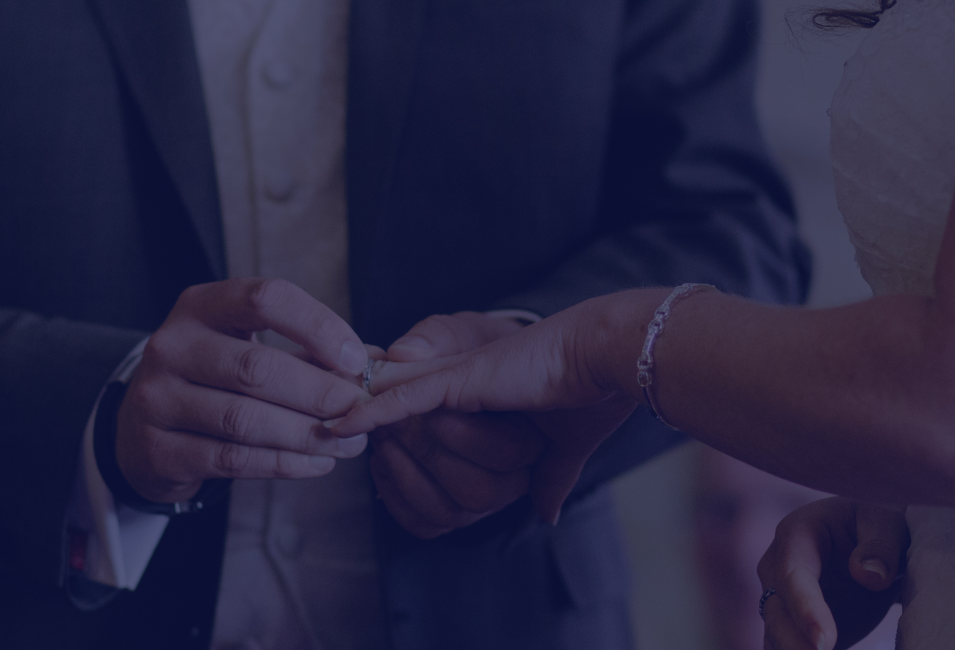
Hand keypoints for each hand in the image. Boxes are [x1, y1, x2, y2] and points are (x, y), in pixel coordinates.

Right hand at [116, 278, 371, 503]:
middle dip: (319, 392)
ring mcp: (157, 399)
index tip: (356, 359)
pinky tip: (318, 463)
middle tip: (360, 410)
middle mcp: (171, 345)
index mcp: (200, 305)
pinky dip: (284, 463)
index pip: (265, 299)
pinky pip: (233, 459)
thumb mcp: (248, 345)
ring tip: (348, 443)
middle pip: (256, 367)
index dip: (318, 326)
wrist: (143, 427)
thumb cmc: (214, 378)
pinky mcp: (157, 449)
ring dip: (307, 434)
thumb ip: (306, 351)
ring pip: (245, 419)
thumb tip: (376, 363)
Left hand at [335, 291, 662, 522]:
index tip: (360, 434)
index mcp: (486, 401)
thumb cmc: (594, 395)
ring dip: (383, 436)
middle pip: (401, 418)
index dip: (390, 425)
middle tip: (345, 433)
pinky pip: (405, 401)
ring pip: (400, 417)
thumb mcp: (564, 446)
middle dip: (379, 436)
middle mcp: (465, 386)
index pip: (424, 414)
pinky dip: (372, 413)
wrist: (612, 358)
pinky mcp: (461, 382)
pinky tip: (341, 425)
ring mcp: (460, 382)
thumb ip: (549, 477)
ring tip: (352, 438)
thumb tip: (546, 512)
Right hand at [757, 497, 907, 649]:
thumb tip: (867, 575)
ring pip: (776, 638)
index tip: (825, 642)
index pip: (793, 576)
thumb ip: (880, 546)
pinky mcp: (793, 629)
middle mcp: (777, 570)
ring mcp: (781, 602)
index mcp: (796, 535)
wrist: (870, 543)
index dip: (806, 609)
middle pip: (776, 614)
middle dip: (794, 645)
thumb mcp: (887, 523)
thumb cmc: (876, 526)